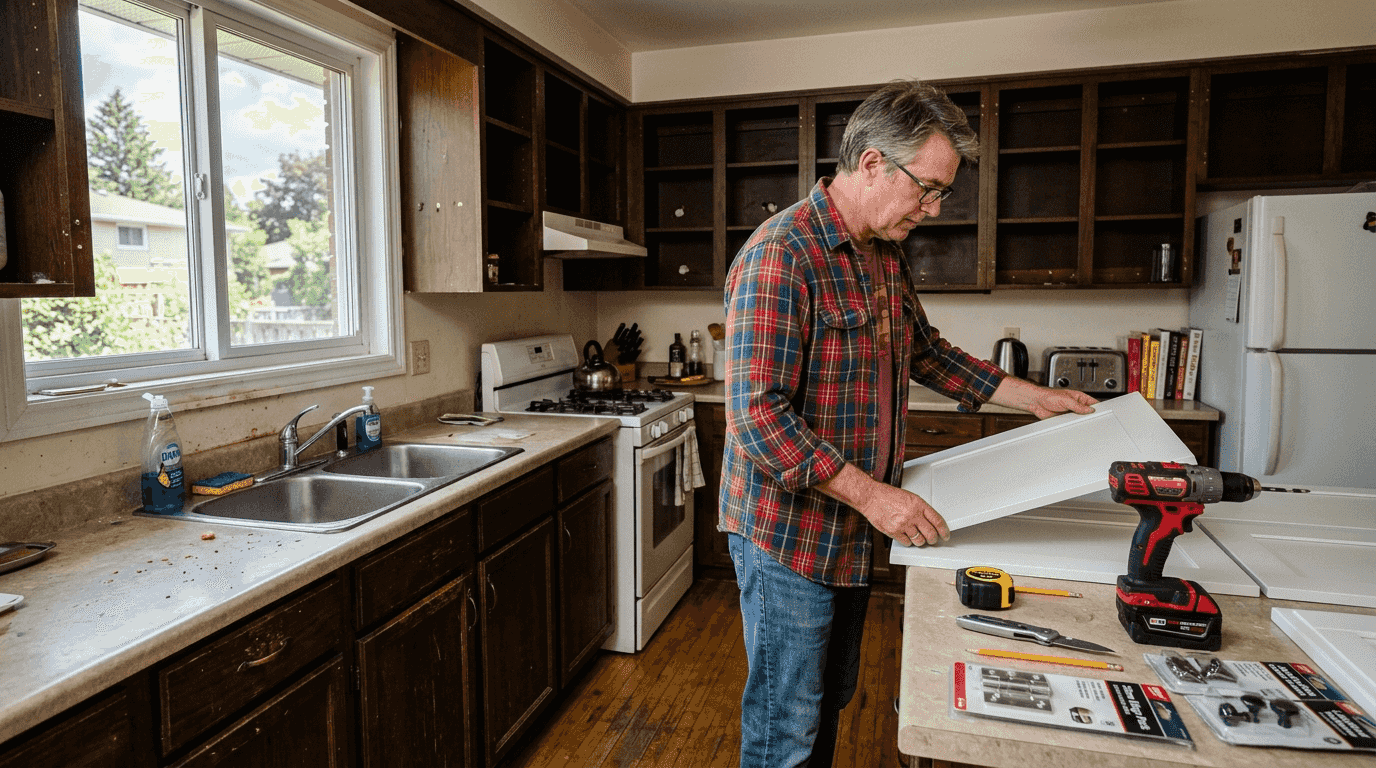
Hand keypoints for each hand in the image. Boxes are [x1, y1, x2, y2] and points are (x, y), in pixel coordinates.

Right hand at [818, 463, 948, 545]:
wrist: (871, 497)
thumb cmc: (888, 496)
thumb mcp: (910, 497)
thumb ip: (921, 509)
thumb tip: (930, 522)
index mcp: (919, 504)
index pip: (938, 521)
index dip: (944, 531)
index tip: (945, 535)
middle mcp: (913, 515)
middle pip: (930, 534)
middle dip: (933, 539)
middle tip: (932, 540)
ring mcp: (903, 524)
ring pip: (919, 541)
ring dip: (920, 541)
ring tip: (917, 538)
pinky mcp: (893, 531)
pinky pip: (906, 542)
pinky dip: (908, 541)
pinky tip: (906, 536)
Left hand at [990, 377, 1096, 419]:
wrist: (1036, 402)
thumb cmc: (1049, 396)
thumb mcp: (1066, 400)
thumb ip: (1078, 406)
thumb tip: (1089, 410)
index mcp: (1079, 398)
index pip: (1092, 403)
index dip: (1097, 408)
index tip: (1103, 414)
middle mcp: (1076, 406)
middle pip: (1087, 413)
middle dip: (1089, 417)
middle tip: (1092, 422)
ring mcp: (1070, 413)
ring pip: (1079, 420)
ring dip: (1080, 422)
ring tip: (1081, 424)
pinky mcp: (1064, 420)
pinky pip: (1071, 425)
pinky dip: (1072, 427)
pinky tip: (1073, 427)